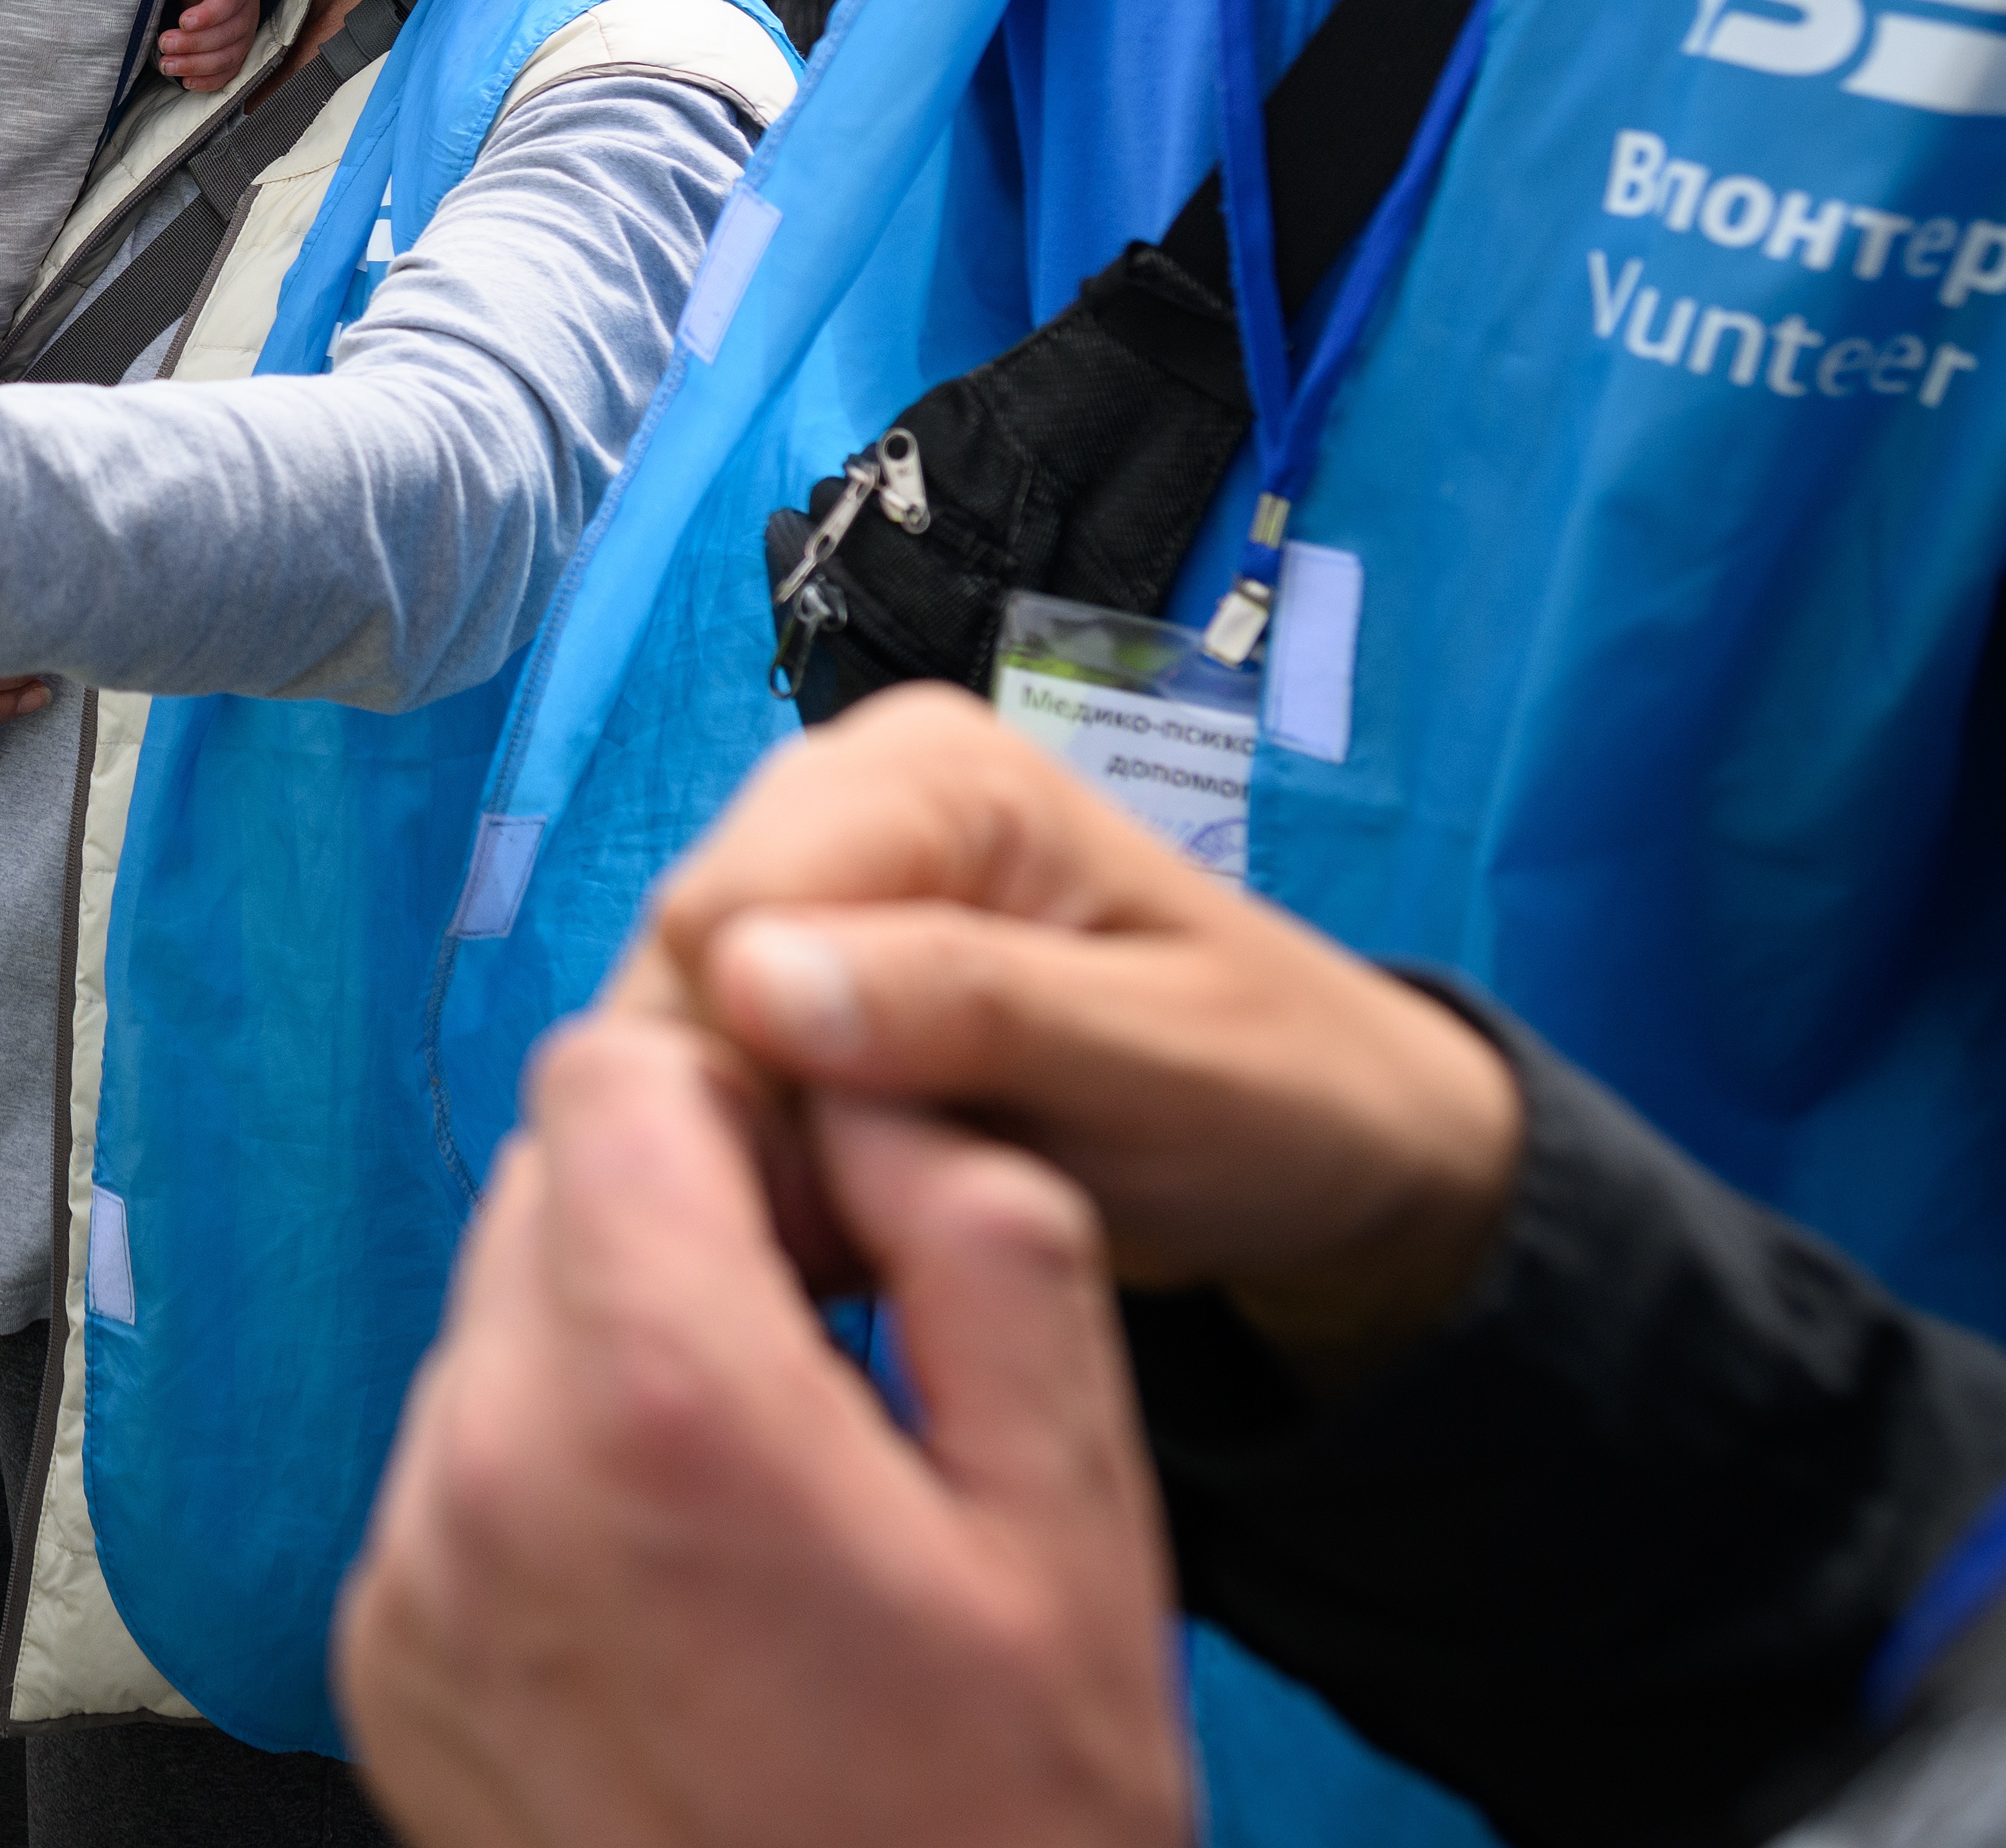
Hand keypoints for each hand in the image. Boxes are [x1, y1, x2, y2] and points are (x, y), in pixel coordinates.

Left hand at [156, 0, 260, 87]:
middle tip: (164, 43)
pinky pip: (227, 75)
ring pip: (225, 59)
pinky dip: (207, 82)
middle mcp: (246, 16)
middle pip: (225, 36)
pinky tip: (185, 81)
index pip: (227, 4)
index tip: (182, 21)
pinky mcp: (237, 57)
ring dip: (195, 66)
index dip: (207, 16)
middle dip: (192, 44)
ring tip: (167, 64)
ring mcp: (244, 40)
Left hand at [333, 1011, 1189, 1847]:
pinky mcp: (382, 1661)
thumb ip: (983, 1239)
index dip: (733, 1097)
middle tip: (823, 1347)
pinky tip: (687, 1593)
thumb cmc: (995, 1835)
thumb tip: (883, 1095)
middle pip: (541, 1194)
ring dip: (617, 1355)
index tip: (825, 1191)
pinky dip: (554, 1483)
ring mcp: (412, 1576)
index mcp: (660, 1400)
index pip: (607, 1076)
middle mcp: (486, 1470)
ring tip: (767, 1501)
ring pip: (495, 1331)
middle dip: (678, 1222)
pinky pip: (454, 1475)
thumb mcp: (1073, 1517)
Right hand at [609, 689, 1522, 1389]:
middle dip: (756, 1126)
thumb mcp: (1161, 1061)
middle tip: (892, 1231)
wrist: (1330, 1145)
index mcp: (927, 773)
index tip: (870, 1197)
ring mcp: (803, 889)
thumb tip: (749, 978)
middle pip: (676, 978)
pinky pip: (706, 1085)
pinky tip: (860, 1221)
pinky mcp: (787, 979)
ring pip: (675, 1046)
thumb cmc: (1280, 1092)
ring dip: (759, 1162)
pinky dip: (767, 1174)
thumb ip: (970, 1008)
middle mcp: (834, 798)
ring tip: (890, 1232)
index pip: (716, 917)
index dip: (755, 1075)